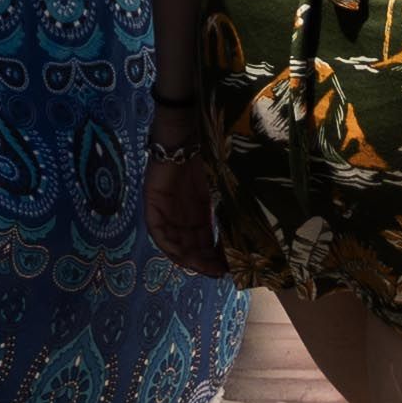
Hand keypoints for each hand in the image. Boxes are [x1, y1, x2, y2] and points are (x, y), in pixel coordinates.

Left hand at [141, 117, 223, 278]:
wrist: (188, 130)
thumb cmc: (209, 155)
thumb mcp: (223, 189)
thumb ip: (229, 211)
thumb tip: (250, 237)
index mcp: (198, 210)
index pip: (204, 241)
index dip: (215, 257)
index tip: (229, 269)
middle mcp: (181, 213)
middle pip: (189, 246)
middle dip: (204, 261)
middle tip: (219, 272)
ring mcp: (165, 208)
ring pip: (173, 242)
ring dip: (188, 258)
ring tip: (204, 267)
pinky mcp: (151, 201)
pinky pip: (156, 229)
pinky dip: (168, 244)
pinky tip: (182, 254)